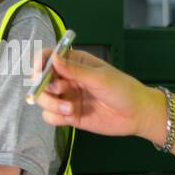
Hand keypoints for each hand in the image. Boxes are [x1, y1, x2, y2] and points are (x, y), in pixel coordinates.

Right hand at [30, 47, 161, 139]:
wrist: (136, 115)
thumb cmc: (122, 89)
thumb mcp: (99, 77)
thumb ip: (74, 70)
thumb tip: (52, 58)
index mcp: (75, 63)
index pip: (48, 57)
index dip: (40, 62)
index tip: (39, 71)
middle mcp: (67, 79)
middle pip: (41, 80)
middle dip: (43, 86)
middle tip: (58, 91)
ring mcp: (67, 97)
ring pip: (43, 99)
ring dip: (51, 104)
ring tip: (69, 109)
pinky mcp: (68, 116)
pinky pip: (50, 116)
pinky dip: (54, 117)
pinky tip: (69, 117)